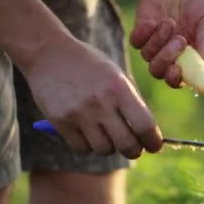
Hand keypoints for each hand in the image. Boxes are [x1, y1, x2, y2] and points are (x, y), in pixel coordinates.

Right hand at [24, 37, 162, 158]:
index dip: (153, 141)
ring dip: (109, 147)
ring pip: (104, 150)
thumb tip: (147, 135)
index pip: (144, 125)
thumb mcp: (115, 75)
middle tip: (134, 147)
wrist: (48, 53)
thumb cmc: (89, 65)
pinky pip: (82, 148)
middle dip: (135, 150)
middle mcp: (100, 102)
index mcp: (119, 88)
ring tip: (106, 133)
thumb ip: (131, 102)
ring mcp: (79, 114)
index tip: (154, 145)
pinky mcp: (60, 122)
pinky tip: (87, 132)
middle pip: (127, 145)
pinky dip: (88, 146)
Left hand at [130, 0, 203, 87]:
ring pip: (147, 56)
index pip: (178, 79)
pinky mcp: (142, 29)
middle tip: (179, 40)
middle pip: (158, 71)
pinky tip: (154, 21)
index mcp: (188, 56)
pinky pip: (136, 41)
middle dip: (166, 59)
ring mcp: (154, 42)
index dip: (175, 80)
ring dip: (158, 42)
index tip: (177, 70)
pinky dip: (143, 34)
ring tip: (169, 22)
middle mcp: (170, 53)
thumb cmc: (203, 0)